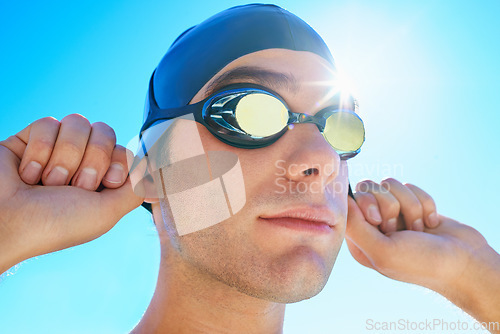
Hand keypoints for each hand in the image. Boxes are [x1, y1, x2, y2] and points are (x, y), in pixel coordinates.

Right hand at [0, 115, 143, 273]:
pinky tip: (27, 174)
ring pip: (76, 123)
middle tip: (72, 187)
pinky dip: (38, 151)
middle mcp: (82, 162)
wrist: (6, 223)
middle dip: (90, 161)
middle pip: (104, 131)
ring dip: (64, 158)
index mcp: (102, 179)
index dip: (117, 161)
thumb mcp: (106, 212)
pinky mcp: (29, 139)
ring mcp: (56, 148)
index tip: (106, 182)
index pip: (123, 147)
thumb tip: (157, 172)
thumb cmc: (56, 223)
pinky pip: (46, 123)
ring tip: (47, 183)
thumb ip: (135, 189)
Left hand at [345, 178, 499, 326]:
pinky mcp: (413, 205)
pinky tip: (430, 224)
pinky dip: (425, 204)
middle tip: (401, 229)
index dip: (367, 204)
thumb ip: (356, 227)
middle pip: (369, 188)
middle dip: (391, 205)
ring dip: (411, 206)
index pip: (350, 202)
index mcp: (360, 238)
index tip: (379, 221)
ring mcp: (394, 214)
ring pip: (391, 184)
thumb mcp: (382, 251)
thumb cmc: (421, 262)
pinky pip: (411, 186)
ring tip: (419, 228)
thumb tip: (343, 200)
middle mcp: (373, 224)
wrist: (465, 263)